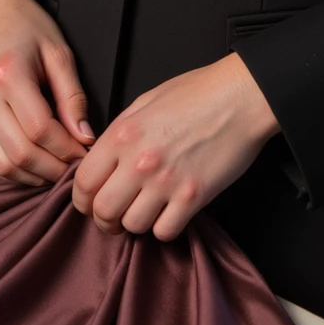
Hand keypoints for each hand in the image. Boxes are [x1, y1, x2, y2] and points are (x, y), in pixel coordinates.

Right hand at [0, 0, 93, 185]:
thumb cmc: (26, 26)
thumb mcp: (59, 52)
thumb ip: (73, 96)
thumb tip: (85, 136)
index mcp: (9, 75)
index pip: (41, 130)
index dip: (67, 149)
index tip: (86, 153)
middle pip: (20, 153)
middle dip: (52, 169)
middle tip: (74, 169)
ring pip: (1, 164)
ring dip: (31, 175)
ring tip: (56, 169)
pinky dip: (10, 171)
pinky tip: (32, 165)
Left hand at [71, 53, 279, 240]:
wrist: (240, 97)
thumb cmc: (197, 93)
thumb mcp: (146, 101)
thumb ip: (120, 133)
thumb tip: (103, 161)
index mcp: (123, 134)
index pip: (83, 183)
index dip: (82, 200)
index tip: (90, 203)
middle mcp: (140, 160)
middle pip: (103, 212)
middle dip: (104, 219)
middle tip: (114, 217)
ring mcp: (167, 181)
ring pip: (133, 226)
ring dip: (136, 223)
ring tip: (146, 210)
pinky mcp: (193, 197)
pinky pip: (165, 231)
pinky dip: (164, 227)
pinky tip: (170, 212)